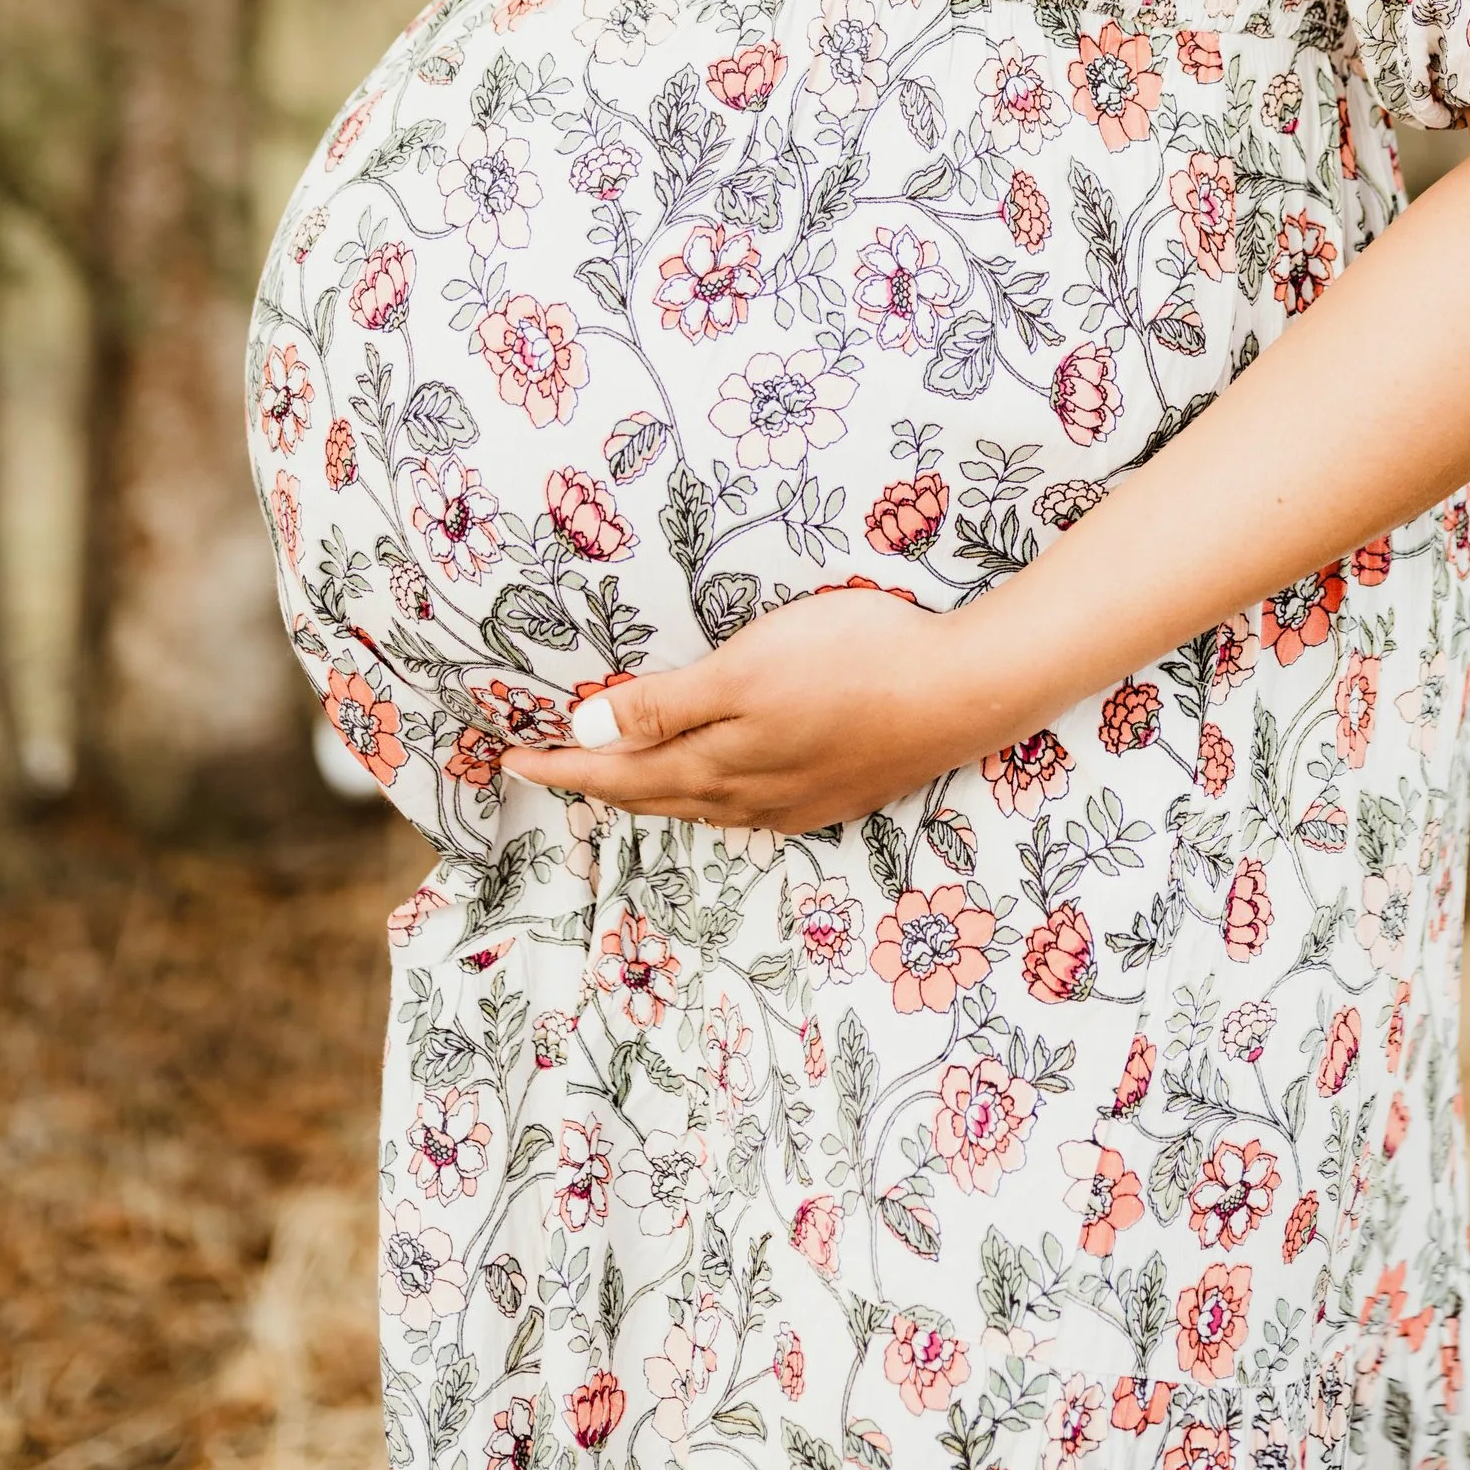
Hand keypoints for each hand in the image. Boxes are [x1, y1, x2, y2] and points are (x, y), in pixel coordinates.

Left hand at [501, 589, 1003, 830]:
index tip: (510, 758)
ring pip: (697, 806)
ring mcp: (791, 802)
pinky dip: (702, 796)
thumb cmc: (850, 660)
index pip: (615, 771)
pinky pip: (741, 808)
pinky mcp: (830, 794)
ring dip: (648, 793)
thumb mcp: (746, 668)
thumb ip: (665, 705)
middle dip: (596, 782)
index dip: (562, 763)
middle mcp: (744, 797)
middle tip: (550, 768)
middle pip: (651, 795)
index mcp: (714, 764)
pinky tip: (713, 787)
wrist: (959, 693)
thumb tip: (586, 733)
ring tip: (616, 778)